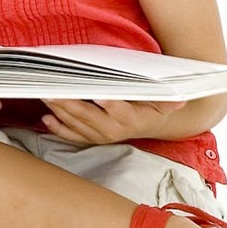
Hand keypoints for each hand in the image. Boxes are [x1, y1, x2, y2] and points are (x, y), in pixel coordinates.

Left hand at [40, 98, 184, 145]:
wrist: (149, 126)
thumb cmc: (154, 108)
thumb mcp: (165, 103)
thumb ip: (170, 101)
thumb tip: (181, 100)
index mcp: (131, 119)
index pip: (119, 111)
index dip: (108, 104)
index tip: (98, 95)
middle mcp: (113, 130)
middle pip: (88, 116)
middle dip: (69, 103)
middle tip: (53, 89)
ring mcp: (100, 136)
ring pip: (76, 124)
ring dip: (59, 110)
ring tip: (45, 95)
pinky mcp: (91, 138)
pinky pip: (72, 135)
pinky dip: (58, 128)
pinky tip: (46, 118)